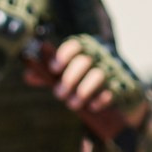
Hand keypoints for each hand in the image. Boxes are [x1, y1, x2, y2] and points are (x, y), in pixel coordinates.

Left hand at [23, 34, 145, 135]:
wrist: (119, 89)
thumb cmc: (84, 78)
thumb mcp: (66, 74)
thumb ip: (48, 74)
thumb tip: (28, 76)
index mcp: (85, 49)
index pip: (75, 45)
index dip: (63, 55)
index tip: (53, 69)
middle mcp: (100, 55)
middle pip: (84, 61)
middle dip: (68, 79)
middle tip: (58, 95)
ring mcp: (114, 69)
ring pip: (97, 75)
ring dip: (82, 91)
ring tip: (71, 104)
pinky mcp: (124, 85)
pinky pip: (113, 90)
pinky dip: (100, 99)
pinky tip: (91, 107)